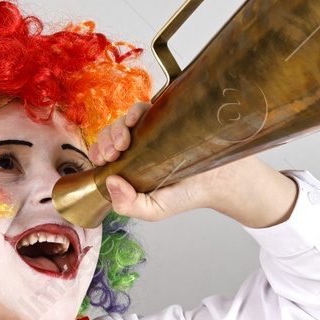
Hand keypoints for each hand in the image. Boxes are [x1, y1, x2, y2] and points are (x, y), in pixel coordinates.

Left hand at [92, 102, 299, 226]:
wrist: (221, 181)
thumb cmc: (187, 195)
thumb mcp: (154, 210)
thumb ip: (129, 206)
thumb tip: (111, 181)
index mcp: (130, 166)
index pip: (105, 154)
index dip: (98, 153)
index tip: (104, 161)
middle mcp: (137, 146)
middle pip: (110, 135)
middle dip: (106, 141)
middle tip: (113, 154)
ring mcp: (151, 130)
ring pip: (123, 121)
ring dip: (116, 128)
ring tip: (123, 143)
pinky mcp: (165, 118)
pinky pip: (144, 108)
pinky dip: (134, 112)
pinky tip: (134, 122)